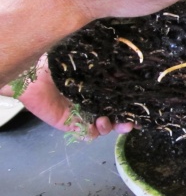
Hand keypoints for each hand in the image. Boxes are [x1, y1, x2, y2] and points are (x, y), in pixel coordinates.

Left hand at [1, 56, 132, 139]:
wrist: (34, 74)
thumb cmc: (60, 62)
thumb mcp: (88, 60)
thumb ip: (106, 64)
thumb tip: (128, 62)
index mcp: (99, 89)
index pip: (119, 100)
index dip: (130, 106)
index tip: (141, 109)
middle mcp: (93, 102)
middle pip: (115, 117)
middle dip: (125, 122)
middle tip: (130, 123)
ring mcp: (82, 114)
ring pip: (103, 128)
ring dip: (109, 127)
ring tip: (106, 121)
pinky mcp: (69, 123)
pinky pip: (85, 134)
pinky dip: (92, 133)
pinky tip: (94, 125)